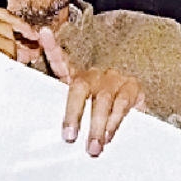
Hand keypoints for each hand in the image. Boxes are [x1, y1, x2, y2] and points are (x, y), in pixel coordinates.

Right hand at [0, 8, 37, 103]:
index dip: (19, 24)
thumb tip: (24, 45)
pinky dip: (6, 61)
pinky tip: (2, 70)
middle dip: (20, 40)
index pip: (0, 14)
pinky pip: (2, 51)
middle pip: (6, 25)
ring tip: (9, 66)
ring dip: (12, 54)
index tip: (31, 34)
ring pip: (6, 38)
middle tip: (30, 54)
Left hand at [38, 27, 144, 156]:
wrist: (135, 115)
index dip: (53, 48)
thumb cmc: (100, 115)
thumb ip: (71, 118)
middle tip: (70, 137)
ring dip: (97, 126)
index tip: (45, 34)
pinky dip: (114, 123)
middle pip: (79, 87)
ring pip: (102, 100)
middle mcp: (94, 75)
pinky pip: (121, 105)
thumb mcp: (82, 114)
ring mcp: (113, 79)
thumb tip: (62, 138)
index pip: (61, 62)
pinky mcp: (132, 88)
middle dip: (73, 113)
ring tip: (93, 147)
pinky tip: (109, 135)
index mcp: (76, 79)